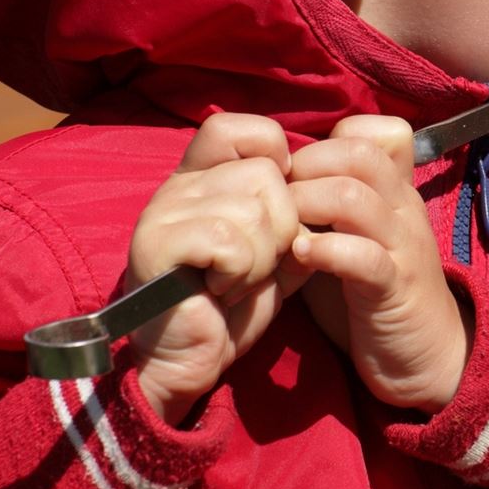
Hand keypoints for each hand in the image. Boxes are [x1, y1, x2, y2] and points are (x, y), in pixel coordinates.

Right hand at [127, 113, 306, 425]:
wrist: (191, 360)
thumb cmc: (233, 304)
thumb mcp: (276, 249)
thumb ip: (297, 213)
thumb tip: (331, 187)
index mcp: (201, 176)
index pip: (242, 128)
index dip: (274, 158)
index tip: (277, 206)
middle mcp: (177, 185)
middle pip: (265, 174)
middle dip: (281, 228)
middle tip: (252, 265)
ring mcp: (162, 212)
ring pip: (254, 209)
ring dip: (261, 258)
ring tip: (234, 281)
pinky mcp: (156, 245)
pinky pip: (231, 242)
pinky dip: (240, 274)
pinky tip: (219, 292)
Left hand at [289, 115, 471, 412]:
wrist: (426, 355)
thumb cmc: (373, 294)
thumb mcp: (352, 237)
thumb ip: (323, 208)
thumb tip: (268, 182)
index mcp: (393, 190)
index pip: (372, 132)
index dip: (325, 141)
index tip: (292, 174)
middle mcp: (402, 206)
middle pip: (358, 152)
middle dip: (306, 166)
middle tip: (278, 199)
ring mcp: (403, 245)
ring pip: (355, 196)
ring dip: (307, 204)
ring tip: (285, 229)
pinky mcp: (396, 287)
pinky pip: (364, 256)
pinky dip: (324, 251)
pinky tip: (300, 257)